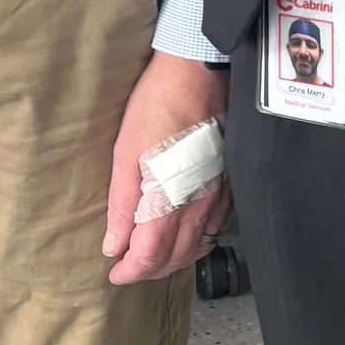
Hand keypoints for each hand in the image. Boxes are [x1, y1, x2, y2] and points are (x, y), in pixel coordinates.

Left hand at [105, 53, 231, 285]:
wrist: (199, 71)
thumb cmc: (159, 104)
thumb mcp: (126, 152)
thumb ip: (122, 204)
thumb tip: (114, 243)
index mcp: (170, 201)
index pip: (151, 256)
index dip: (131, 271)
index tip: (115, 272)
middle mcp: (200, 205)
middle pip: (176, 257)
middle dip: (150, 270)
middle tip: (129, 268)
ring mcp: (219, 195)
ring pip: (198, 246)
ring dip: (173, 259)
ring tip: (153, 257)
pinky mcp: (230, 183)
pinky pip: (215, 227)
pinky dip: (196, 241)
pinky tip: (184, 235)